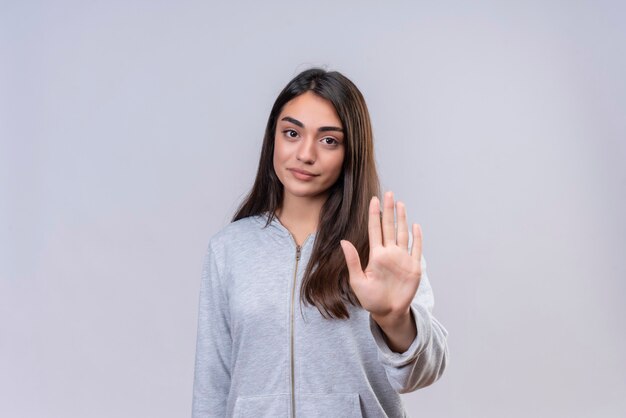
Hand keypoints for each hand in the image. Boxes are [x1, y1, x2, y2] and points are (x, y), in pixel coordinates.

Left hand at [340, 191, 422, 326]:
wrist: (388, 312)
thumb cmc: (371, 299)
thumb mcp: (357, 281)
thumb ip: (353, 261)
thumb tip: (343, 241)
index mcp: (376, 255)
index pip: (375, 230)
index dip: (375, 214)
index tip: (374, 200)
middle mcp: (390, 253)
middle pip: (389, 227)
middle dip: (389, 210)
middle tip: (389, 194)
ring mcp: (402, 259)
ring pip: (402, 233)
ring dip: (402, 219)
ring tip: (400, 204)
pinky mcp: (414, 267)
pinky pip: (416, 249)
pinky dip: (417, 238)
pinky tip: (415, 225)